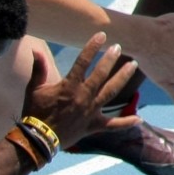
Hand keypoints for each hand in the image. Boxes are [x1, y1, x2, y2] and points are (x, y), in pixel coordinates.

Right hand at [22, 33, 139, 148]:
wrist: (38, 139)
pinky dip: (126, 122)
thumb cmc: (34, 112)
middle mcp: (83, 97)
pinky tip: (139, 119)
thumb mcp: (34, 89)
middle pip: (101, 74)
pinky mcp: (93, 126)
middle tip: (118, 47)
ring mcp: (90, 111)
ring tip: (133, 65)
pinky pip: (112, 125)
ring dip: (123, 77)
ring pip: (111, 92)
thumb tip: (36, 51)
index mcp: (69, 86)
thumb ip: (38, 69)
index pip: (83, 62)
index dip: (92, 47)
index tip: (102, 35)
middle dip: (111, 59)